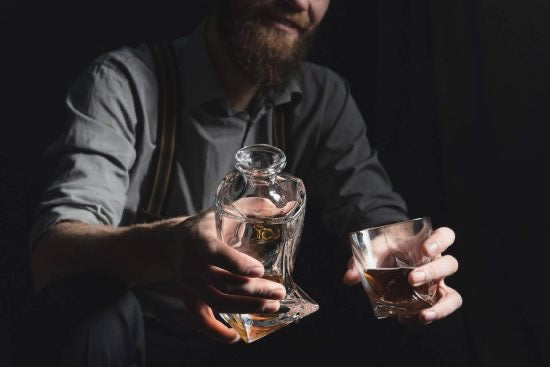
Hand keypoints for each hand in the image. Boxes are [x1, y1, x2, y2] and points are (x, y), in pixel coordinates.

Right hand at [171, 209, 285, 342]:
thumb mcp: (223, 210)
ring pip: (216, 301)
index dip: (237, 264)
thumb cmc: (206, 225)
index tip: (260, 271)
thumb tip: (282, 207)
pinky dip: (215, 332)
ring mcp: (188, 284)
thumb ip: (251, 207)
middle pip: (222, 282)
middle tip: (279, 292)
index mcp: (199, 239)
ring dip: (246, 307)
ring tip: (272, 307)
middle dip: (253, 290)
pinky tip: (235, 337)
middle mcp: (191, 263)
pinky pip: (199, 319)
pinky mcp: (188, 297)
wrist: (171, 242)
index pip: (216, 253)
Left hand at [343, 226, 461, 324]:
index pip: (445, 236)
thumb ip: (359, 261)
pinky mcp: (433, 300)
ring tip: (423, 315)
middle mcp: (437, 263)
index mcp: (426, 244)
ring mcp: (438, 284)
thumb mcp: (371, 251)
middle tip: (412, 279)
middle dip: (433, 272)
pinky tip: (407, 319)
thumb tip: (349, 278)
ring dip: (441, 307)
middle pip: (450, 264)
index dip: (440, 242)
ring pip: (453, 296)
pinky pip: (439, 311)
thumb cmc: (383, 251)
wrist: (385, 261)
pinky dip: (427, 317)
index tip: (425, 250)